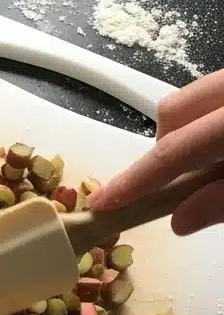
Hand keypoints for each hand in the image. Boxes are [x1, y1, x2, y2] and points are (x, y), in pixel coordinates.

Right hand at [88, 70, 223, 234]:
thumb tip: (181, 220)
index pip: (171, 152)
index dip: (135, 180)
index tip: (103, 203)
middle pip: (172, 111)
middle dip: (164, 146)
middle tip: (181, 179)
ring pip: (192, 97)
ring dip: (187, 130)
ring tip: (209, 159)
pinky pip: (215, 93)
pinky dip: (210, 117)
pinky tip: (223, 141)